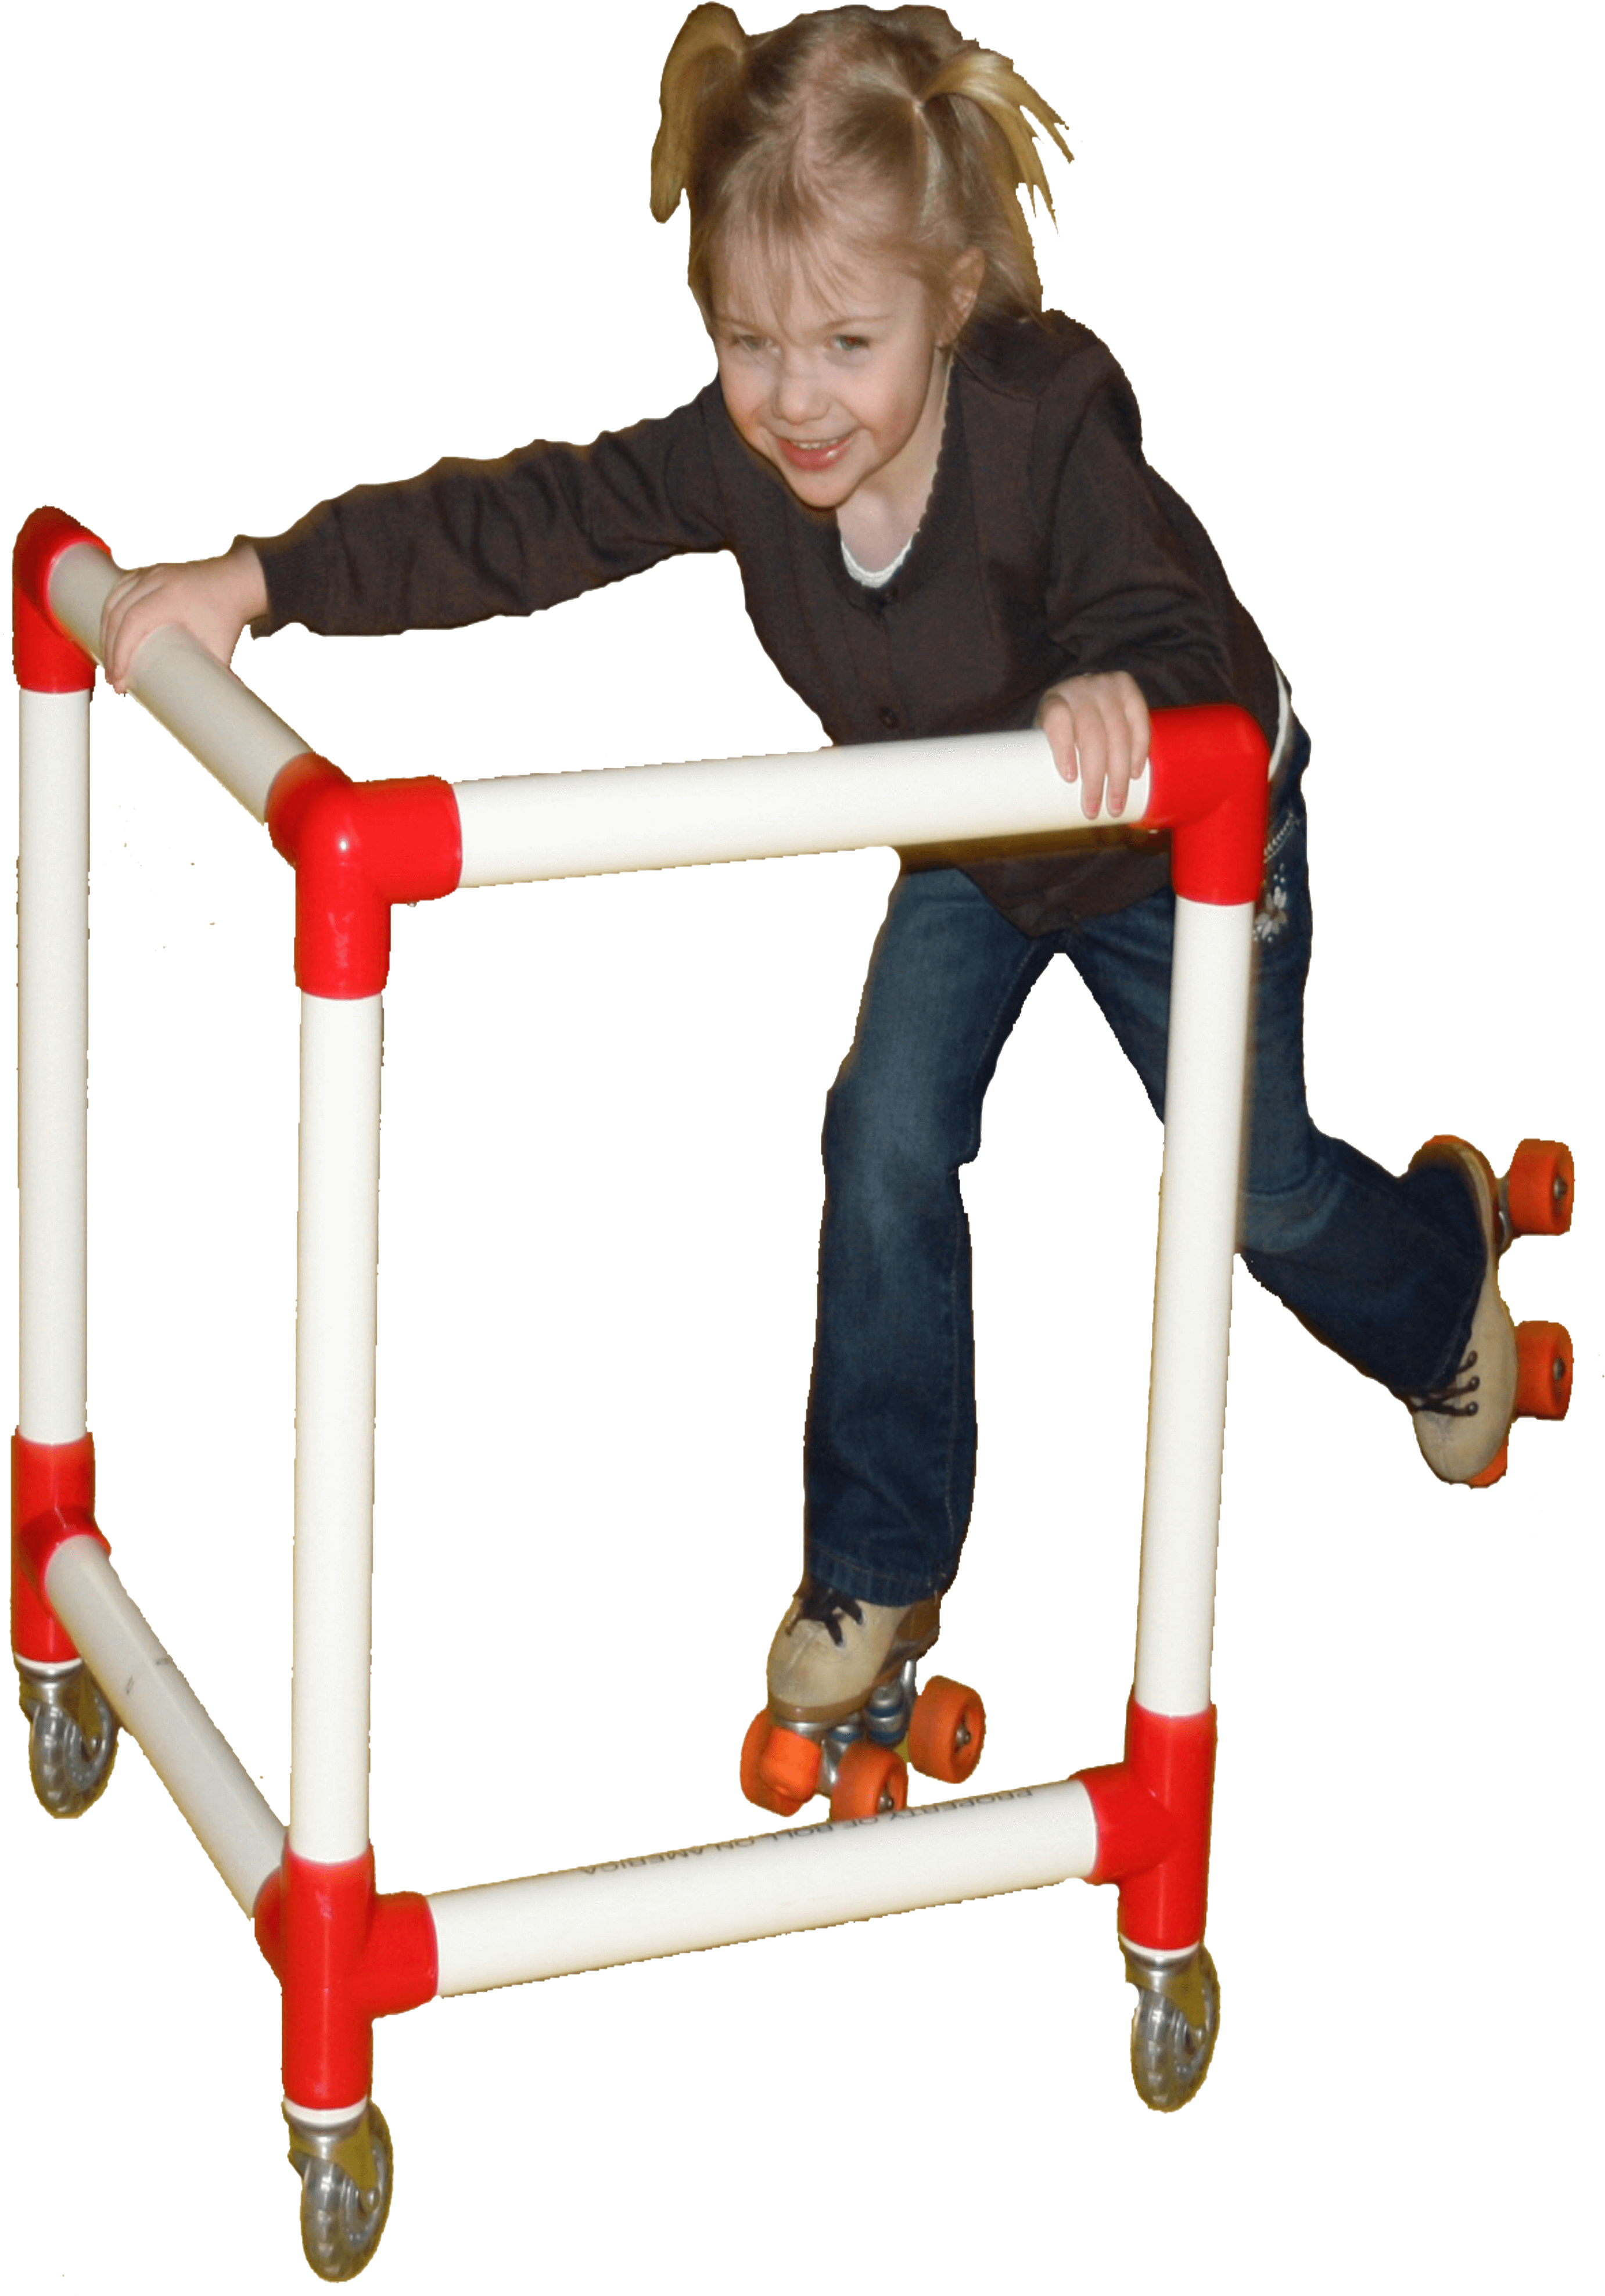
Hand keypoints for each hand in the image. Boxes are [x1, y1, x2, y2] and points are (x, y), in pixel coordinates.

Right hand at [99, 544, 266, 695]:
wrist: (236, 583)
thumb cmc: (228, 617)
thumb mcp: (221, 647)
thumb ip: (213, 676)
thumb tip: (208, 711)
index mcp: (173, 597)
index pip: (133, 622)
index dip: (120, 651)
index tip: (118, 678)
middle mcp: (158, 580)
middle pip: (118, 613)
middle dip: (110, 648)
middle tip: (114, 679)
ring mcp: (150, 573)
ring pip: (114, 601)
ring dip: (105, 631)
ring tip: (109, 661)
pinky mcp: (147, 573)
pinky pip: (118, 590)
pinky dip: (110, 612)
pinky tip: (108, 633)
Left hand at [1035, 671, 1150, 820]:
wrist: (1080, 694)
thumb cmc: (1060, 729)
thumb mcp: (1044, 737)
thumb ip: (1046, 760)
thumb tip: (1047, 812)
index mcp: (1053, 701)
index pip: (1057, 720)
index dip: (1063, 748)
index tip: (1069, 779)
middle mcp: (1080, 689)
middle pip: (1092, 735)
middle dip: (1095, 778)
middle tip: (1093, 811)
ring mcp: (1107, 686)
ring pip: (1118, 734)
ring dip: (1119, 775)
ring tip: (1116, 804)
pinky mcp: (1129, 689)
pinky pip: (1139, 722)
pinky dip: (1139, 751)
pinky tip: (1134, 774)